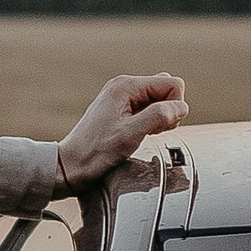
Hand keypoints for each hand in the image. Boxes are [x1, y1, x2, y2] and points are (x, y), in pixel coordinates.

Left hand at [55, 72, 187, 189]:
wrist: (70, 166)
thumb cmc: (95, 152)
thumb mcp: (130, 135)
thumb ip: (158, 117)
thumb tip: (181, 107)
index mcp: (126, 86)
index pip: (173, 85)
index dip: (174, 107)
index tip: (158, 127)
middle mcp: (124, 86)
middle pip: (167, 90)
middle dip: (167, 112)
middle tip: (148, 131)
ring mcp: (122, 98)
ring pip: (159, 101)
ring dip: (159, 119)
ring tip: (140, 134)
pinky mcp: (120, 110)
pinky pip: (148, 110)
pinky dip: (150, 123)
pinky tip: (137, 135)